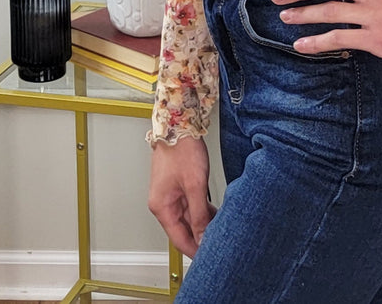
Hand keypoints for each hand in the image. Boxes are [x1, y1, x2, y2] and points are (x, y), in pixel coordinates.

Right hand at [148, 135, 216, 256]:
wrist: (179, 123)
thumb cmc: (182, 149)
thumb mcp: (195, 185)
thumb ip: (199, 214)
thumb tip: (202, 237)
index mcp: (162, 207)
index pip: (179, 239)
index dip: (195, 250)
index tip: (209, 258)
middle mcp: (162, 203)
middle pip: (182, 229)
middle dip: (200, 236)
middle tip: (218, 242)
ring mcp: (169, 194)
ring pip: (187, 217)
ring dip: (201, 223)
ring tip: (219, 227)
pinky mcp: (176, 186)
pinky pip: (188, 205)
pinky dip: (200, 211)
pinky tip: (213, 212)